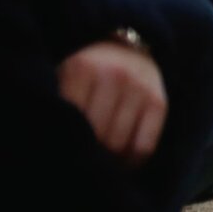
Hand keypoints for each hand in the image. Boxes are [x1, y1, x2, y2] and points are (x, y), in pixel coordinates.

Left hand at [56, 38, 168, 167]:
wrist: (124, 49)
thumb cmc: (86, 74)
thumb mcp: (64, 76)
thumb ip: (58, 104)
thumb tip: (54, 145)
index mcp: (82, 69)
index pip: (72, 122)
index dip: (66, 143)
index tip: (63, 152)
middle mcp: (114, 76)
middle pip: (97, 135)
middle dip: (89, 153)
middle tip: (81, 160)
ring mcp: (139, 88)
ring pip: (120, 144)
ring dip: (109, 160)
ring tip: (100, 162)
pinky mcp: (158, 101)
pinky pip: (144, 146)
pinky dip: (132, 160)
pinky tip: (122, 161)